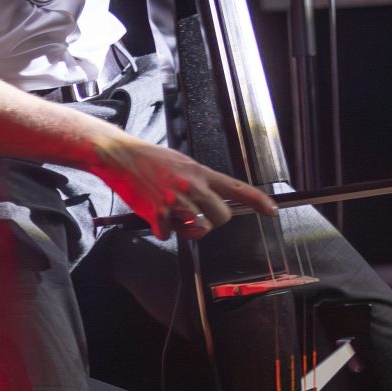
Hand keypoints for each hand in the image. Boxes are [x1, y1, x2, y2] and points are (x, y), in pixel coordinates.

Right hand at [88, 125, 275, 237]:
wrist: (119, 155)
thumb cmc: (149, 158)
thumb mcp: (181, 162)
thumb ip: (198, 180)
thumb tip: (210, 199)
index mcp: (200, 172)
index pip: (237, 188)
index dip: (258, 201)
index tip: (272, 210)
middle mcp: (192, 187)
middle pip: (222, 217)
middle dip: (213, 222)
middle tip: (198, 216)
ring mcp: (176, 201)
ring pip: (199, 230)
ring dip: (188, 229)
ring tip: (173, 215)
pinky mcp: (158, 214)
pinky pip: (169, 235)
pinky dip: (161, 230)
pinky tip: (153, 214)